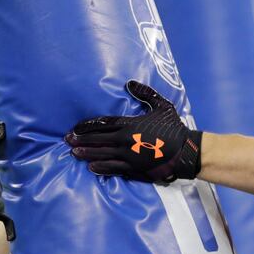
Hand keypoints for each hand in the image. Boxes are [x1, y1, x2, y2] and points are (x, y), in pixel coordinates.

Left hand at [65, 80, 201, 182]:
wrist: (186, 151)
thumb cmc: (174, 128)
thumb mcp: (162, 106)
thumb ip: (145, 94)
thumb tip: (129, 83)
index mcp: (130, 125)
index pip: (102, 124)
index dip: (86, 126)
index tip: (74, 128)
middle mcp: (126, 141)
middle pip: (97, 140)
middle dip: (81, 140)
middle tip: (67, 140)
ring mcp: (129, 157)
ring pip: (102, 155)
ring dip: (87, 154)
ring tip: (74, 154)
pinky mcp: (135, 169)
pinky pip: (114, 168)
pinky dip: (101, 168)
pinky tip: (92, 168)